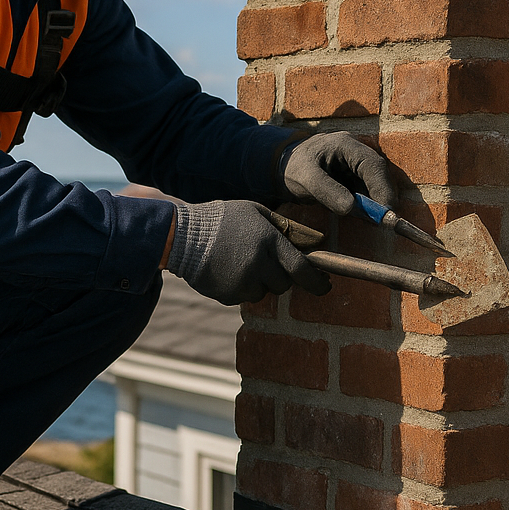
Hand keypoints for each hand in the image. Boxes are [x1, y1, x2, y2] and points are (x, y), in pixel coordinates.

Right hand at [167, 201, 330, 304]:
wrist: (182, 235)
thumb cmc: (223, 219)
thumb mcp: (256, 211)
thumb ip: (285, 228)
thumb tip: (314, 242)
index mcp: (269, 241)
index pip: (302, 269)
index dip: (317, 282)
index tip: (325, 286)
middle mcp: (259, 264)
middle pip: (284, 284)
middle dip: (280, 277)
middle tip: (264, 263)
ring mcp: (243, 282)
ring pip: (264, 292)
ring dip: (258, 282)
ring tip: (239, 263)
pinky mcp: (229, 295)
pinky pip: (244, 298)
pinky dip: (240, 288)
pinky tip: (226, 270)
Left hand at [280, 132, 397, 214]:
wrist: (283, 167)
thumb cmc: (293, 168)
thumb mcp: (306, 179)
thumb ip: (327, 191)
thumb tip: (351, 207)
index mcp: (345, 144)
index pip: (372, 164)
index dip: (382, 187)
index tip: (385, 209)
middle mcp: (355, 151)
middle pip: (378, 173)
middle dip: (382, 196)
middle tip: (382, 220)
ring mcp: (356, 164)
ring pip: (374, 184)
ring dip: (374, 202)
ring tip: (366, 218)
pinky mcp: (354, 176)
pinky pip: (366, 191)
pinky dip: (366, 204)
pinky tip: (359, 214)